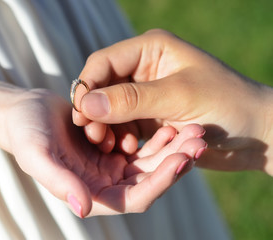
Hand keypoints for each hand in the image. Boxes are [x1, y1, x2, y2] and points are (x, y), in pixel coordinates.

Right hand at [1, 89, 206, 216]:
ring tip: (194, 128)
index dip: (159, 181)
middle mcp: (106, 182)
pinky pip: (144, 144)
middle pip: (151, 178)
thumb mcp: (37, 155)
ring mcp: (112, 164)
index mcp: (91, 193)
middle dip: (176, 160)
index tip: (181, 160)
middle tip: (199, 139)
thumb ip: (58, 182)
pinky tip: (172, 122)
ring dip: (174, 147)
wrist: (24, 112)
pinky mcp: (115, 145)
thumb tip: (82, 208)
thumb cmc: (25, 134)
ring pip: (152, 161)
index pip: (134, 197)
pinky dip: (159, 136)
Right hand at [72, 29, 272, 173]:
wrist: (256, 132)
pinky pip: (122, 124)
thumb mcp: (178, 97)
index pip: (103, 63)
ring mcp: (145, 94)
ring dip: (104, 126)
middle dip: (94, 110)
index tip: (79, 115)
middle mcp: (143, 69)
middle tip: (92, 134)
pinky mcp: (149, 115)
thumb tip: (86, 104)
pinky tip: (124, 148)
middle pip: (102, 86)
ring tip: (107, 145)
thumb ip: (130, 99)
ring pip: (109, 108)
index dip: (87, 87)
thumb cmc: (227, 104)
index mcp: (150, 49)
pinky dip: (119, 136)